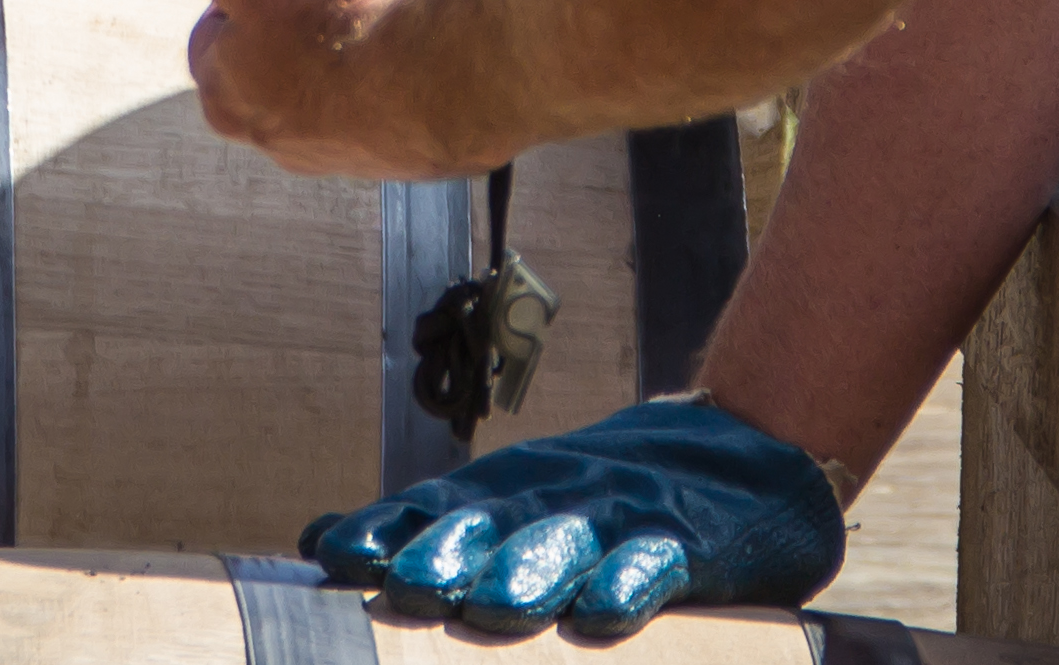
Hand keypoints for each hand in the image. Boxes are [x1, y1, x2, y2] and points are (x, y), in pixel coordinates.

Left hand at [95, 0, 450, 174]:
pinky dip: (413, 34)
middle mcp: (280, 133)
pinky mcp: (405, 146)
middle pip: (297, 23)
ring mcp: (347, 143)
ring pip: (353, 46)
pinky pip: (400, 74)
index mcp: (227, 95)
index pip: (227, 16)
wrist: (449, 79)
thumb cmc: (336, 19)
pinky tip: (436, 3)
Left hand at [297, 398, 845, 633]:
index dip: (388, 530)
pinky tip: (604, 611)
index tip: (330, 555)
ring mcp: (624, 514)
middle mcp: (559, 495)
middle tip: (404, 583)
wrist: (744, 447)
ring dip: (529, 572)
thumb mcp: (519, 499)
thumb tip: (314, 540)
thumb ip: (428, 525)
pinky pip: (656, 563)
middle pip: (495, 522)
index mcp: (512, 489)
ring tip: (493, 605)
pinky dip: (630, 582)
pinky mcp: (689, 541)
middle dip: (447, 550)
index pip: (437, 506)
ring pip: (569, 543)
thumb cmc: (610, 493)